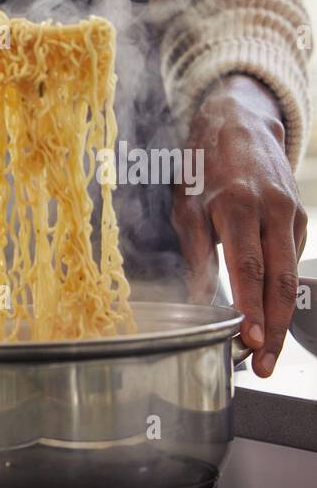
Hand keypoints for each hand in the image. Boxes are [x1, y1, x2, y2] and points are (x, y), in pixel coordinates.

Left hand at [172, 74, 307, 376]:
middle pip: (278, 281)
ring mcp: (291, 212)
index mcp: (235, 204)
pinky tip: (269, 311)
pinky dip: (282, 289)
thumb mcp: (186, 203)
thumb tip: (196, 300)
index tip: (251, 341)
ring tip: (265, 351)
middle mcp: (270, 209)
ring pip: (290, 275)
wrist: (238, 123)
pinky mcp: (301, 216)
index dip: (252, 308)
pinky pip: (291, 259)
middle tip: (263, 364)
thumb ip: (195, 252)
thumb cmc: (203, 166)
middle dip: (274, 328)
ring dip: (280, 316)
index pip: (247, 267)